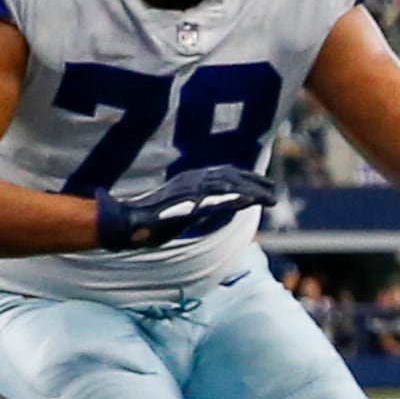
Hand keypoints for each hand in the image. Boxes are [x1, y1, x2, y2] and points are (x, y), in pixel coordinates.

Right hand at [94, 165, 275, 249]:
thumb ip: (192, 208)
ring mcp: (189, 192)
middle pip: (229, 177)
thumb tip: (205, 211)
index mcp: (188, 181)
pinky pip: (217, 201)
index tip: (262, 182)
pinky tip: (252, 202)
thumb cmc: (146, 221)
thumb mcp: (175, 211)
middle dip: (253, 181)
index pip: (221, 174)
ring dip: (251, 191)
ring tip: (271, 197)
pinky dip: (236, 200)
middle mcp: (190, 181)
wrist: (126, 223)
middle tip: (273, 188)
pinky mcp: (188, 205)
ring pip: (227, 187)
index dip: (243, 177)